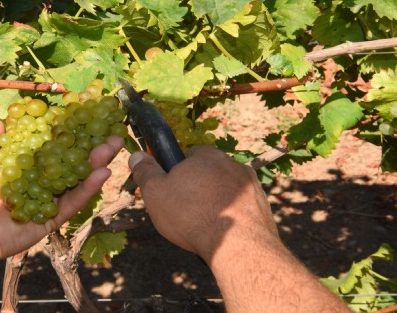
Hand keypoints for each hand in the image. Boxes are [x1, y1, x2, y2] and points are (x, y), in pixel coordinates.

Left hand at [0, 120, 123, 266]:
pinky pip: (70, 205)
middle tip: (111, 131)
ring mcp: (43, 203)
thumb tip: (2, 120)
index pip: (47, 148)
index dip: (65, 134)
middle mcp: (34, 185)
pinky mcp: (47, 222)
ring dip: (95, 165)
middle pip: (67, 164)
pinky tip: (102, 173)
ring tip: (113, 146)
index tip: (83, 117)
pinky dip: (86, 190)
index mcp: (18, 169)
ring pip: (75, 182)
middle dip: (89, 147)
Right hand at [128, 145, 278, 263]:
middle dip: (199, 185)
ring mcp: (250, 183)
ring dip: (217, 199)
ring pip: (226, 187)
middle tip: (186, 208)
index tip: (172, 188)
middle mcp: (231, 163)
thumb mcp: (156, 193)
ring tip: (205, 223)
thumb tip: (137, 155)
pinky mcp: (262, 203)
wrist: (238, 245)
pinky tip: (223, 229)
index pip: (189, 154)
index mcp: (205, 155)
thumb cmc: (191, 215)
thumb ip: (145, 172)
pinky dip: (233, 213)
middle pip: (209, 170)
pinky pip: (241, 204)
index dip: (178, 170)